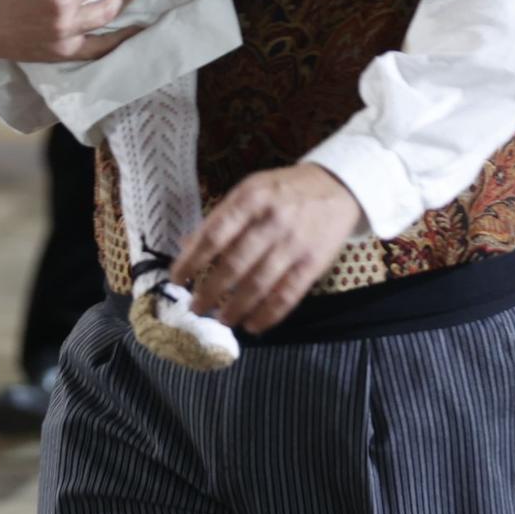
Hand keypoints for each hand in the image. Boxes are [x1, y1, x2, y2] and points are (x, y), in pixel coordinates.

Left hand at [171, 164, 362, 333]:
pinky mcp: (313, 264)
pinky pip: (287, 296)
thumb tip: (186, 246)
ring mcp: (294, 244)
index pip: (213, 235)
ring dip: (235, 308)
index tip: (176, 280)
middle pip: (234, 264)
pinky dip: (267, 315)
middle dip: (209, 291)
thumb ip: (220, 218)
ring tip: (220, 320)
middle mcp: (271, 221)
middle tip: (195, 308)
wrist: (338, 187)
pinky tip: (252, 325)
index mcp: (250, 198)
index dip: (191, 261)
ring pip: (258, 285)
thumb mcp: (250, 190)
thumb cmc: (284, 191)